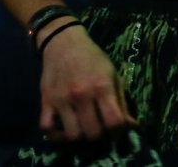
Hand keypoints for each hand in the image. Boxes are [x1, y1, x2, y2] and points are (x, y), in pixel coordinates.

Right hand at [38, 24, 137, 143]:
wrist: (64, 42)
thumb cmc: (93, 58)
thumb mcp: (112, 74)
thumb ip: (121, 101)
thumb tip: (132, 125)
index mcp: (102, 85)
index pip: (113, 122)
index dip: (117, 130)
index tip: (116, 127)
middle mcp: (82, 94)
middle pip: (93, 133)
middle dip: (99, 134)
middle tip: (98, 126)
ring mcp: (62, 99)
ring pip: (71, 136)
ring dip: (79, 135)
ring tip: (83, 127)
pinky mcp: (46, 101)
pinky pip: (47, 128)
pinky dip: (55, 133)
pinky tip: (63, 126)